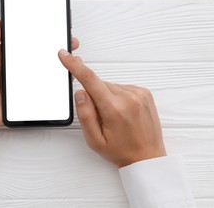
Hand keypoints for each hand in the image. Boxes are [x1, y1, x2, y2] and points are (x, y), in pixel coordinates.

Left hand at [0, 18, 79, 132]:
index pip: (17, 41)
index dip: (32, 34)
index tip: (47, 28)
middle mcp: (7, 67)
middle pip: (30, 55)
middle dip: (46, 48)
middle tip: (63, 42)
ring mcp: (15, 81)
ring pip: (36, 70)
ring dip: (49, 65)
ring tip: (64, 58)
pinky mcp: (20, 95)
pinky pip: (36, 86)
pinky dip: (46, 82)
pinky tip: (57, 78)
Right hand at [58, 49, 165, 166]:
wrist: (147, 157)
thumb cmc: (122, 151)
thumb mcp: (95, 140)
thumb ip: (85, 115)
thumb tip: (80, 93)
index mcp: (114, 109)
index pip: (90, 80)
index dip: (75, 66)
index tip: (65, 56)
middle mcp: (128, 97)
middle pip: (99, 85)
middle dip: (94, 97)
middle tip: (102, 117)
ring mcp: (139, 93)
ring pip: (110, 86)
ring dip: (107, 97)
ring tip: (115, 118)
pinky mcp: (144, 92)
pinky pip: (122, 88)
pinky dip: (117, 97)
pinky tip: (123, 112)